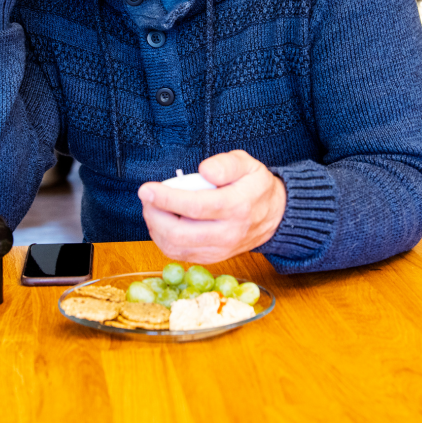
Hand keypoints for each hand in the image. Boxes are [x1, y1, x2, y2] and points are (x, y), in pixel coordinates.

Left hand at [138, 150, 286, 263]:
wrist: (274, 216)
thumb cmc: (255, 187)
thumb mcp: (248, 164)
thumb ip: (226, 164)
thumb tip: (204, 170)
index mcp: (237, 206)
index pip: (195, 207)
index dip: (166, 199)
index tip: (147, 189)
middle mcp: (228, 233)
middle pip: (180, 233)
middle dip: (155, 215)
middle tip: (147, 197)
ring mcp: (220, 250)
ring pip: (176, 248)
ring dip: (156, 228)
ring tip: (153, 208)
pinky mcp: (212, 258)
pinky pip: (179, 255)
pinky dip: (164, 240)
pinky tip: (163, 222)